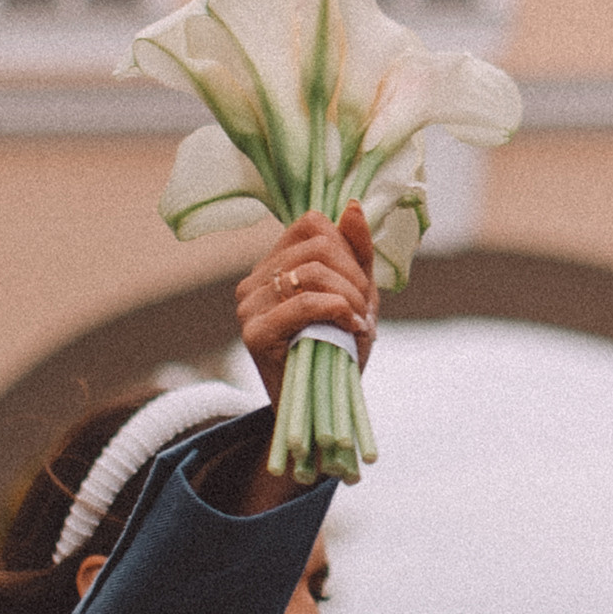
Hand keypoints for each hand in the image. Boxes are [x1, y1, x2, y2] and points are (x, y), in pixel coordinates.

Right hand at [236, 208, 377, 409]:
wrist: (324, 409)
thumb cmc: (339, 351)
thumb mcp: (356, 295)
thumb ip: (356, 251)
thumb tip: (352, 204)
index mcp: (271, 268)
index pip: (311, 223)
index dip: (346, 247)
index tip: (359, 283)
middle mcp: (252, 283)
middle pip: (317, 245)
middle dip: (355, 276)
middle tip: (364, 309)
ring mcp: (248, 308)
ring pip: (314, 271)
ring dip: (352, 297)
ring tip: (359, 323)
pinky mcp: (254, 333)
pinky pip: (306, 303)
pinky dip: (340, 311)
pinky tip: (351, 329)